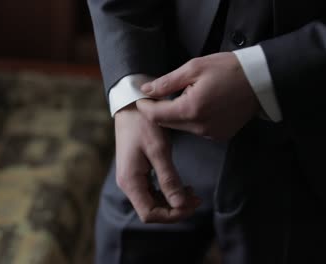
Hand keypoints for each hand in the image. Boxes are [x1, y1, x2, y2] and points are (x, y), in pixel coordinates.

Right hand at [114, 104, 200, 222]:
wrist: (131, 105)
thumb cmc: (143, 124)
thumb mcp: (159, 150)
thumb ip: (169, 179)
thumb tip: (180, 205)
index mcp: (131, 181)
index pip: (149, 214)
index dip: (172, 215)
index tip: (191, 205)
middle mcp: (128, 184)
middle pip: (152, 211)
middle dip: (175, 209)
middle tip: (197, 199)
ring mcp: (132, 178)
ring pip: (153, 202)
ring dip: (173, 201)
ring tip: (192, 193)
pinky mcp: (137, 172)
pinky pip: (152, 191)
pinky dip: (167, 192)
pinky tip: (181, 186)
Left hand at [136, 52, 260, 140]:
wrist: (262, 81)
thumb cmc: (229, 69)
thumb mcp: (194, 68)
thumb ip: (167, 82)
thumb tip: (146, 90)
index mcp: (191, 110)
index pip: (156, 115)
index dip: (145, 107)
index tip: (141, 98)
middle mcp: (199, 127)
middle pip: (167, 123)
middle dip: (158, 111)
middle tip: (156, 96)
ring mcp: (211, 134)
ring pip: (181, 127)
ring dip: (175, 115)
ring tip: (179, 97)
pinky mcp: (219, 136)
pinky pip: (196, 129)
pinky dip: (190, 119)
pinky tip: (196, 105)